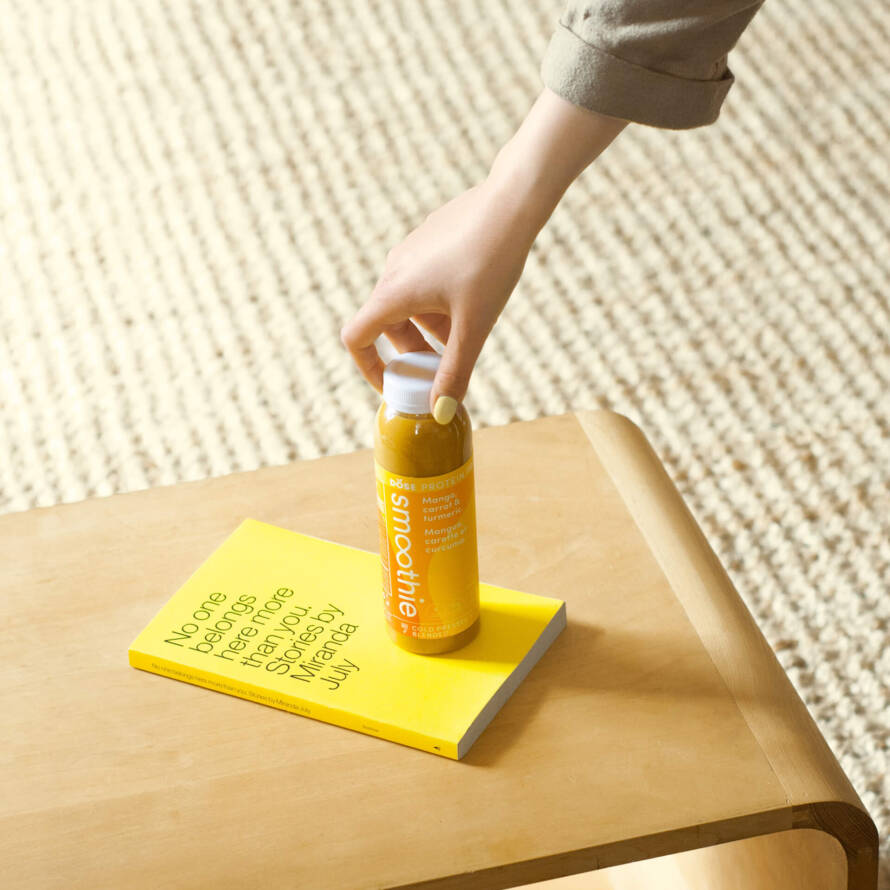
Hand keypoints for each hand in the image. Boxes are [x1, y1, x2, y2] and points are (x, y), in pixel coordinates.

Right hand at [341, 89, 626, 421]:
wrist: (513, 201)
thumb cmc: (491, 263)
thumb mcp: (474, 326)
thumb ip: (456, 371)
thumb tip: (441, 412)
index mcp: (394, 293)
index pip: (356, 338)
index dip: (369, 368)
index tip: (394, 386)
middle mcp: (394, 270)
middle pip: (386, 325)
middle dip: (411, 353)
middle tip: (442, 369)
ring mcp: (411, 252)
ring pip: (408, 304)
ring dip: (428, 329)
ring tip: (465, 336)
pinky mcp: (429, 239)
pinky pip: (422, 282)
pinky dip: (438, 305)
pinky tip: (474, 302)